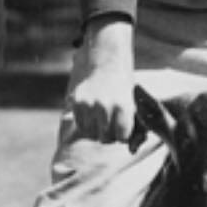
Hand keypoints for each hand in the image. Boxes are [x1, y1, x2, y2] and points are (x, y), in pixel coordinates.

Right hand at [70, 17, 136, 142]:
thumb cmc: (122, 83)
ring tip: (100, 118)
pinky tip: (91, 113)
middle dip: (108, 135)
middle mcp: (106, 106)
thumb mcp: (130, 101)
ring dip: (95, 130)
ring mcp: (89, 104)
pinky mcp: (77, 101)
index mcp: (123, 106)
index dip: (122, 135)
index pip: (122, 137)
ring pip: (91, 133)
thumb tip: (130, 148)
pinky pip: (79, 124)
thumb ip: (127, 123)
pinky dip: (84, 122)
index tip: (122, 128)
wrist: (107, 59)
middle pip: (105, 138)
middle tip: (110, 124)